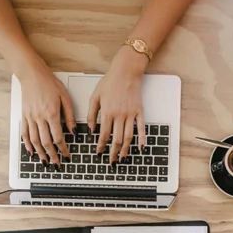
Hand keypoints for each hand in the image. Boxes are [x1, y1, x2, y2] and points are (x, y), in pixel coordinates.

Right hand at [19, 64, 76, 165]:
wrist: (32, 75)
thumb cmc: (49, 83)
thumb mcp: (65, 98)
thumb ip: (70, 116)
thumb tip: (73, 131)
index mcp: (52, 114)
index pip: (58, 137)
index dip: (63, 149)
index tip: (67, 155)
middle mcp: (40, 117)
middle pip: (46, 142)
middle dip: (52, 155)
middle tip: (56, 164)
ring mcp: (30, 117)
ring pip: (35, 140)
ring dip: (40, 153)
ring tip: (45, 161)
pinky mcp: (24, 116)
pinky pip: (25, 133)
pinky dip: (27, 144)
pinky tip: (31, 151)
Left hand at [89, 47, 148, 163]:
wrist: (126, 71)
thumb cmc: (110, 82)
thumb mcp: (95, 96)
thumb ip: (91, 114)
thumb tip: (91, 129)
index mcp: (107, 112)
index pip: (104, 134)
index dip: (101, 146)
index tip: (99, 152)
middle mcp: (120, 115)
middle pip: (117, 139)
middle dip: (113, 152)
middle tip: (111, 161)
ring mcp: (131, 114)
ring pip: (129, 136)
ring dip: (125, 149)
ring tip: (122, 158)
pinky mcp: (140, 111)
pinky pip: (141, 128)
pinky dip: (142, 139)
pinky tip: (140, 148)